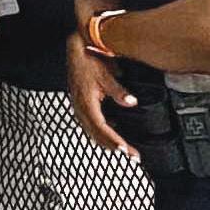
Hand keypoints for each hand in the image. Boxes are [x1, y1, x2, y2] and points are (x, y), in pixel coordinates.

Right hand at [65, 39, 139, 157]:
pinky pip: (93, 126)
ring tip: (125, 150)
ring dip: (110, 143)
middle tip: (133, 156)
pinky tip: (116, 133)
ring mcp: (81, 110)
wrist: (76, 52)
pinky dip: (104, 133)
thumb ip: (118, 91)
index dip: (114, 141)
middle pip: (98, 136)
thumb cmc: (88, 61)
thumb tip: (131, 103)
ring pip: (95, 133)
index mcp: (86, 104)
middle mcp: (81, 110)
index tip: (125, 150)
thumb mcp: (105, 74)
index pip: (101, 129)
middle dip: (116, 148)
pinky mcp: (83, 107)